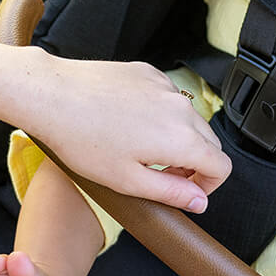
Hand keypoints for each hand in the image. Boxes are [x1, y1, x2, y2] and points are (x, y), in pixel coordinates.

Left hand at [19, 53, 230, 212]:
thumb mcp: (128, 181)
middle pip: (209, 142)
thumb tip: (199, 202)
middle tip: (162, 176)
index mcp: (181, 138)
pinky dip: (160, 114)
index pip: (222, 166)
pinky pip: (168, 98)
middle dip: (194, 164)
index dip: (209, 186)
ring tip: (141, 150)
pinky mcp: (148, 73)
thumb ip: (172, 193)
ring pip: (189, 119)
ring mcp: (165, 87)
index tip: (189, 192)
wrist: (53, 95)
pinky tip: (129, 123)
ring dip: (178, 138)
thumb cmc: (81, 138)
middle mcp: (180, 108)